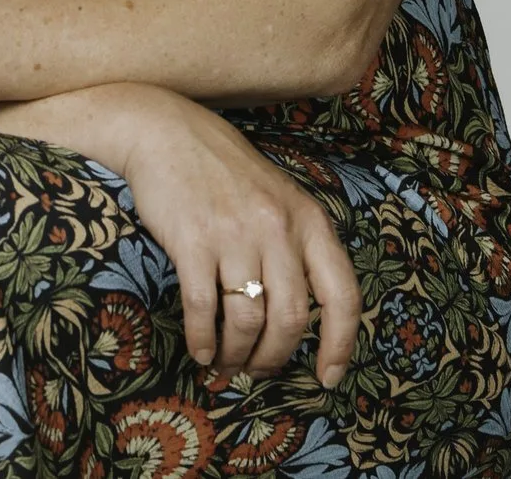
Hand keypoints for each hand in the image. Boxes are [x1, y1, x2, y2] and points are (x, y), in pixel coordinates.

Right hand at [95, 84, 358, 388]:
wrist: (168, 133)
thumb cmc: (225, 172)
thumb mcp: (279, 199)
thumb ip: (297, 246)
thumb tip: (302, 316)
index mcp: (308, 220)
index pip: (342, 294)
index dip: (340, 344)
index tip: (328, 377)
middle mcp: (278, 228)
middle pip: (292, 318)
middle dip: (275, 356)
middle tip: (258, 369)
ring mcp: (235, 234)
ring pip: (248, 319)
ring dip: (237, 354)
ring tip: (227, 362)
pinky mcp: (193, 240)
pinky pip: (203, 308)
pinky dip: (203, 340)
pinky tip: (200, 350)